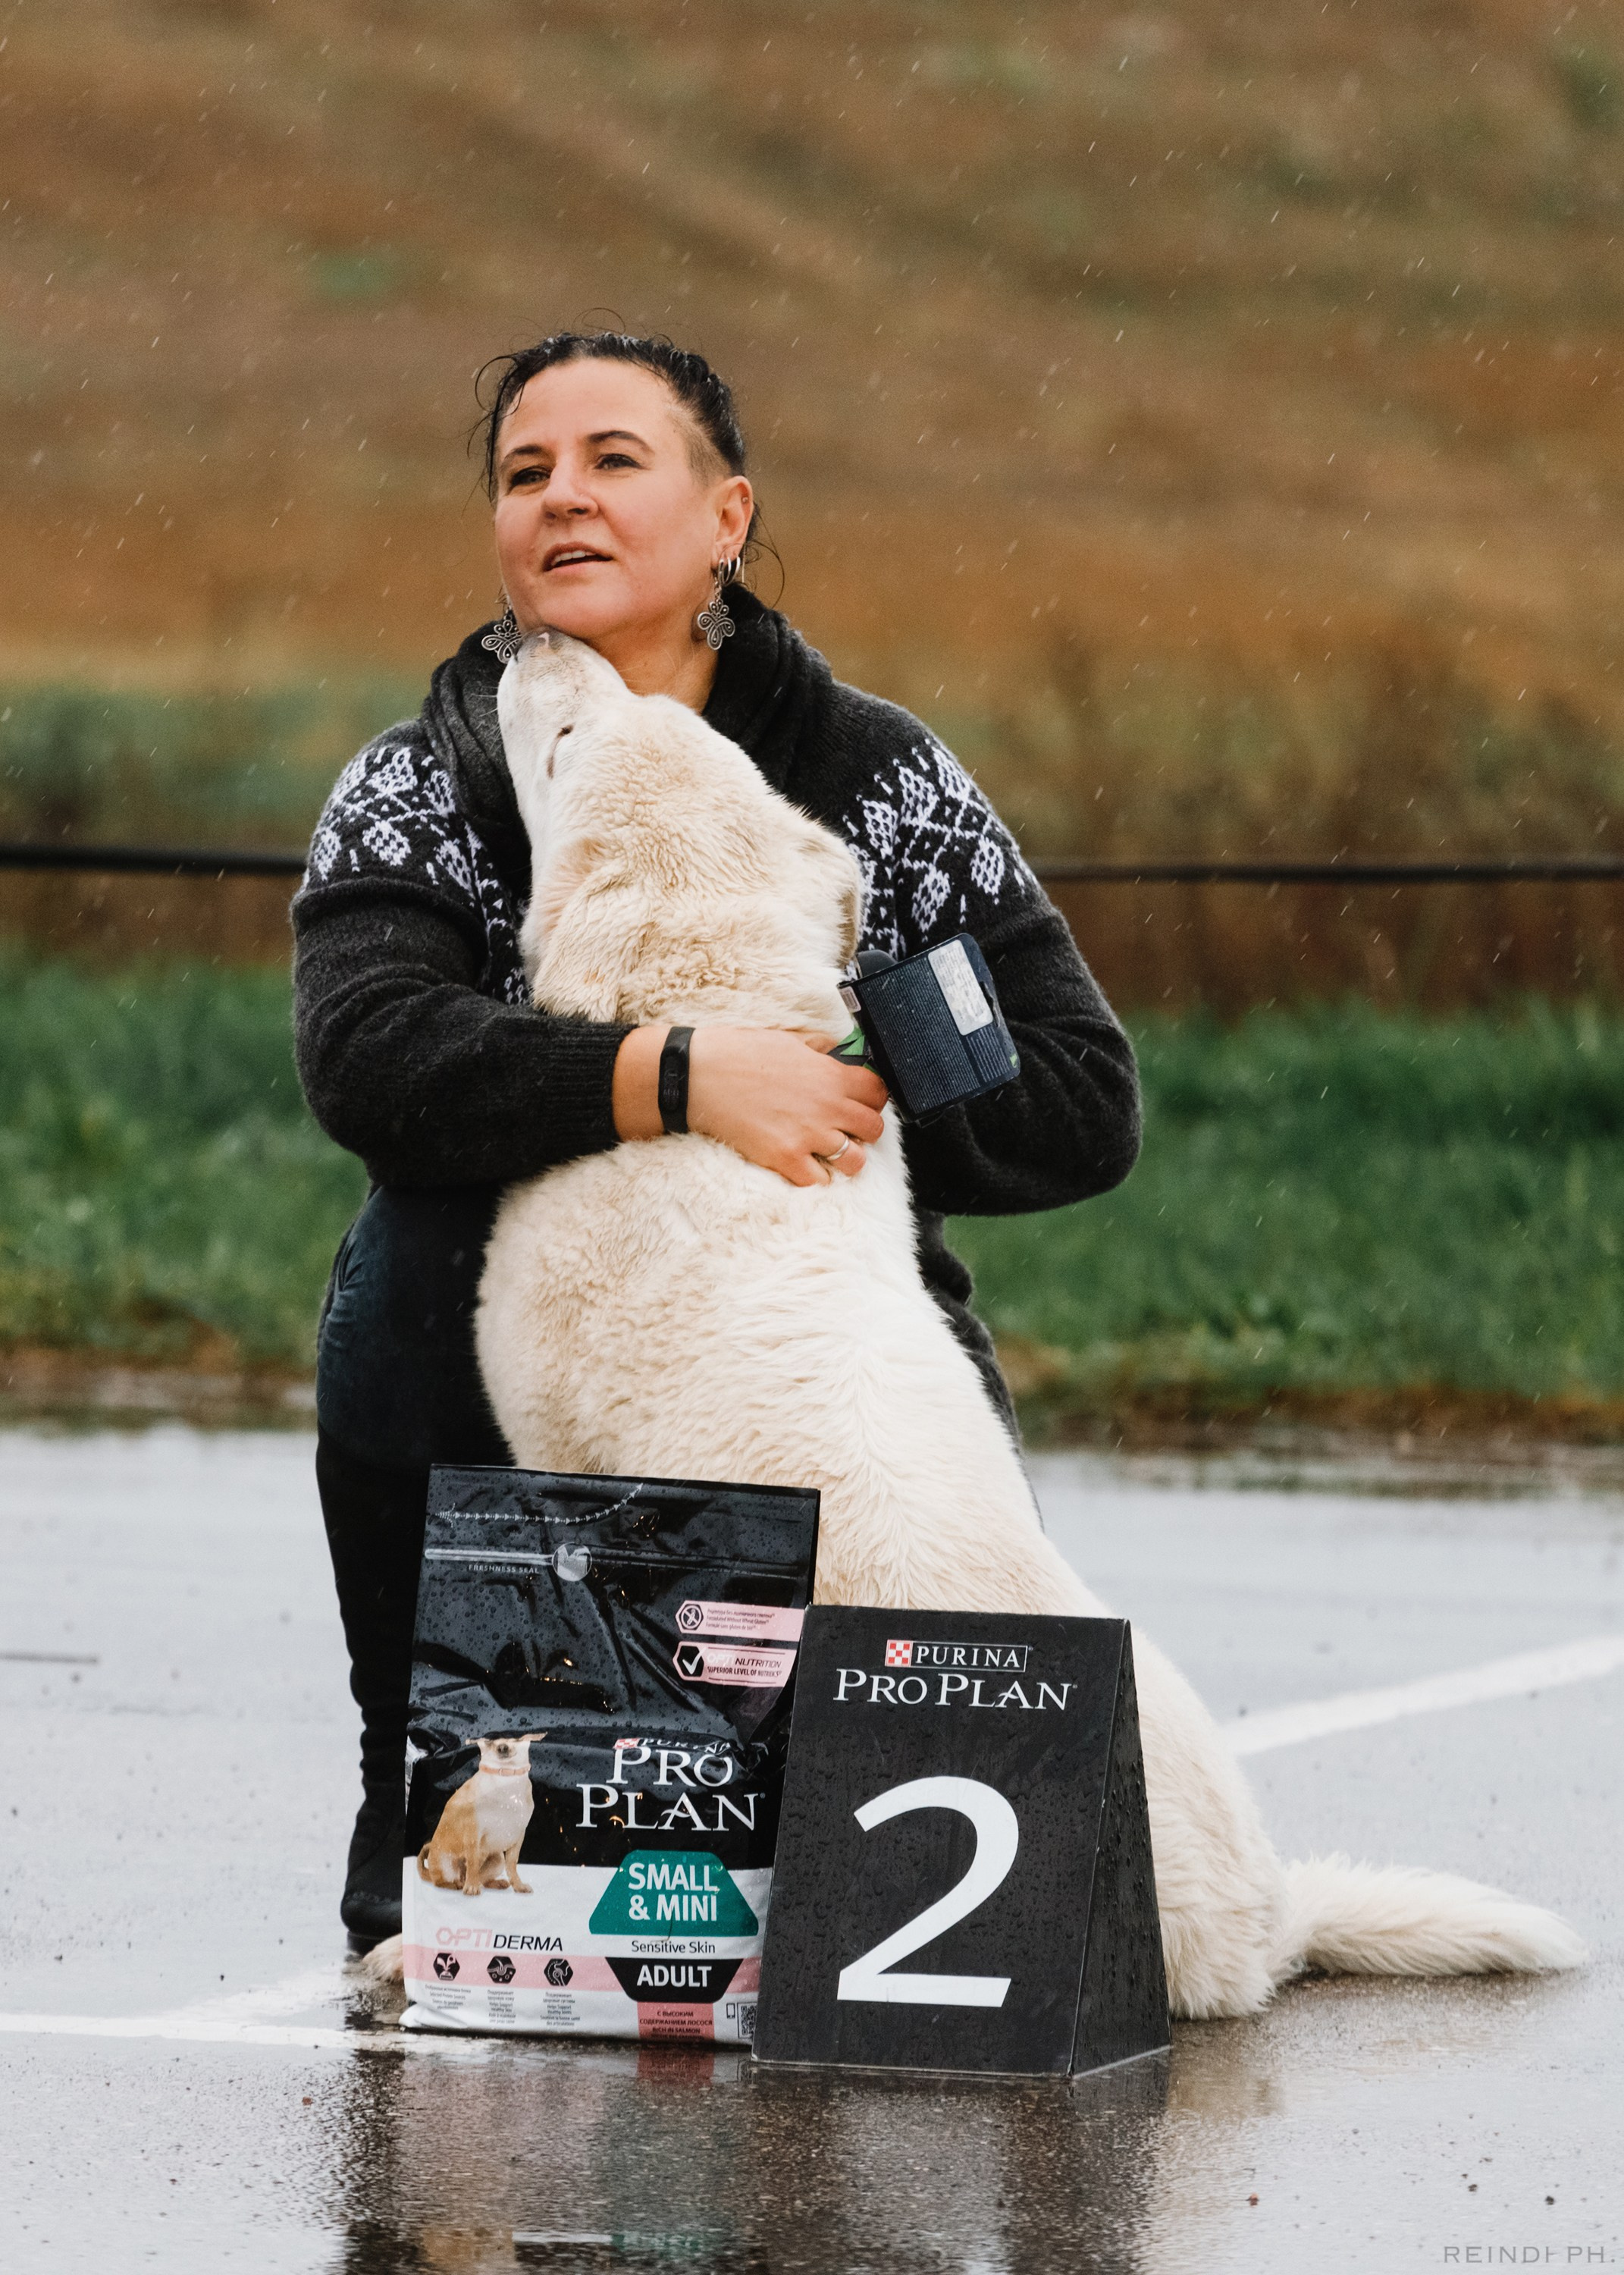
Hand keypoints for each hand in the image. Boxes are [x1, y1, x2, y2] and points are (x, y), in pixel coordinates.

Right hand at [613, 1025, 886, 1185]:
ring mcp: (808, 1136)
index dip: (874, 1098)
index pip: (878, 1092)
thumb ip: (817, 1047)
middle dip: (864, 1130)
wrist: (697, 1076)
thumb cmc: (737, 1053)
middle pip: (874, 1128)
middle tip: (846, 1128)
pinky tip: (803, 1165)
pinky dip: (815, 1177)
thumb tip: (835, 1046)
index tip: (863, 1101)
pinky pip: (819, 1181)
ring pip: (855, 1161)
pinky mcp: (785, 1159)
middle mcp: (826, 1106)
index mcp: (829, 1075)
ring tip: (828, 1152)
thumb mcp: (785, 1039)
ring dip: (846, 1158)